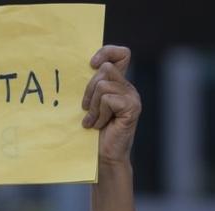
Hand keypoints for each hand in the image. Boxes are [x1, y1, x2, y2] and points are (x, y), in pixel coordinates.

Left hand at [81, 46, 141, 169]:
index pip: (121, 54)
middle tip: (86, 109)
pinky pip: (107, 100)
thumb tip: (82, 68)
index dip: (107, 52)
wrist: (103, 156)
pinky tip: (100, 125)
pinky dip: (99, 114)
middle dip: (89, 89)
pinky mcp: (132, 108)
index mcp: (119, 83)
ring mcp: (132, 97)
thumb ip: (92, 86)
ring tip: (92, 120)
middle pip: (105, 69)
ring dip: (93, 106)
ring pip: (103, 85)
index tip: (91, 65)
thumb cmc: (94, 131)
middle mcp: (128, 87)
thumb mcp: (90, 103)